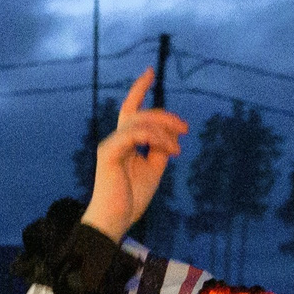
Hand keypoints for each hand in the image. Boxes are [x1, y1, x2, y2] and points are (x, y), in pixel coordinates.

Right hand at [80, 71, 189, 242]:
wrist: (114, 221)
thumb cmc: (131, 199)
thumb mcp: (154, 170)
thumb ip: (161, 149)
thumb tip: (173, 134)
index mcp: (124, 143)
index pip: (131, 110)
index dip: (139, 89)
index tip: (150, 71)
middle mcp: (115, 140)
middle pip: (139, 114)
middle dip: (164, 116)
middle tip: (185, 127)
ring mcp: (110, 145)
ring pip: (139, 123)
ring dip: (164, 132)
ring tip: (177, 150)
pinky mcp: (108, 153)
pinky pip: (134, 135)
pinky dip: (155, 139)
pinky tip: (170, 151)